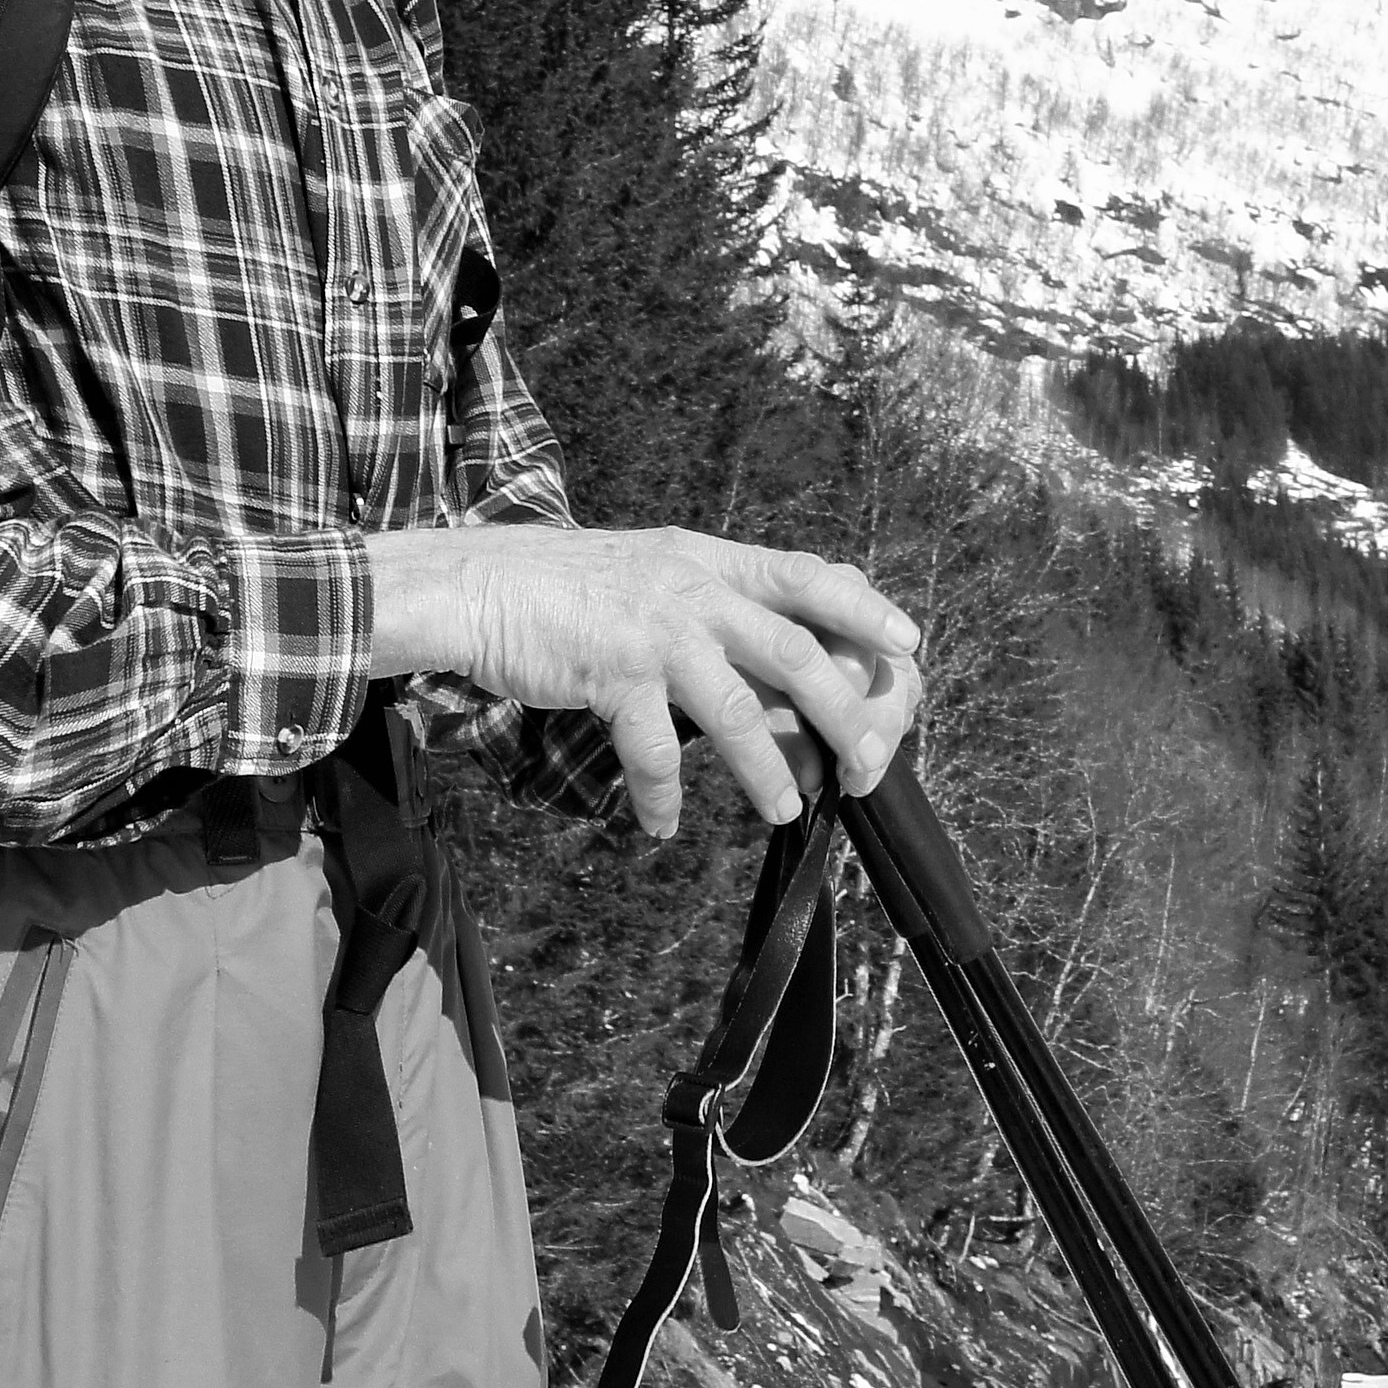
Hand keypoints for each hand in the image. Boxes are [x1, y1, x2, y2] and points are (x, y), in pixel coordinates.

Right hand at [363, 525, 925, 838]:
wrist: (477, 584)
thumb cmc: (565, 587)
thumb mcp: (654, 572)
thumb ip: (711, 603)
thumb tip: (772, 658)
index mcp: (710, 562)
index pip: (808, 575)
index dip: (865, 607)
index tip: (910, 643)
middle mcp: (694, 590)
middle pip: (796, 652)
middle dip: (844, 713)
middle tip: (870, 762)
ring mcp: (656, 631)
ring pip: (738, 709)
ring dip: (766, 768)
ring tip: (785, 807)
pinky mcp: (612, 673)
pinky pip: (655, 749)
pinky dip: (664, 794)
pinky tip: (664, 824)